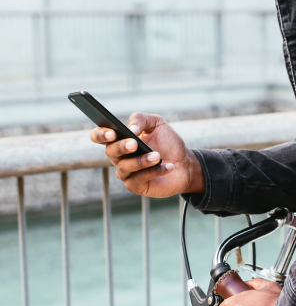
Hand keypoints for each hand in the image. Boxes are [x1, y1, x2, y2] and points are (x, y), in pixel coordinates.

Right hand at [89, 113, 204, 197]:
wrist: (185, 163)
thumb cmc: (168, 143)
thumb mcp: (157, 124)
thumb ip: (141, 119)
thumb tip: (130, 129)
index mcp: (119, 140)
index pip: (99, 136)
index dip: (101, 134)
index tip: (112, 132)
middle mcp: (119, 157)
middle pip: (110, 152)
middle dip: (121, 147)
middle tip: (134, 143)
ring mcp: (127, 173)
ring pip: (124, 167)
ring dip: (141, 161)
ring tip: (157, 156)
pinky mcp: (136, 186)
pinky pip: (138, 180)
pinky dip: (153, 172)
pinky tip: (167, 167)